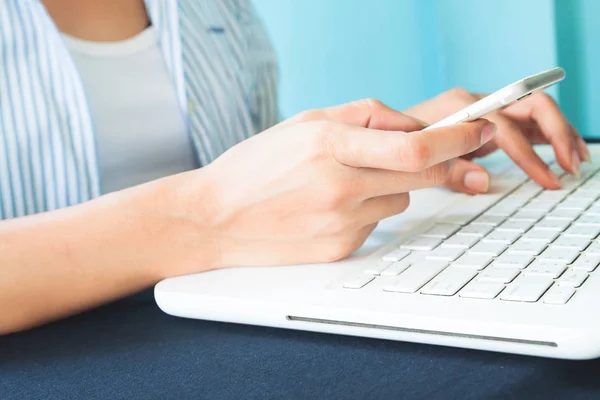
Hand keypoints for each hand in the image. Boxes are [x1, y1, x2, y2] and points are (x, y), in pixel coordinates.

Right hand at [179, 99, 494, 268]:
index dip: (457, 139)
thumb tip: (413, 125)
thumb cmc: (255, 166)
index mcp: (329, 146)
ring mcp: (341, 224)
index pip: (414, 145)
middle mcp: (339, 187)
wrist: (213, 220)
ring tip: (344, 183)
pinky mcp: (341, 250)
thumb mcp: (304, 122)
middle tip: (467, 161)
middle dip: (451, 164)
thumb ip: (363, 116)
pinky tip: (329, 208)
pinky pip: (376, 223)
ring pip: (398, 198)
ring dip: (390, 185)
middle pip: (422, 175)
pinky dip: (366, 210)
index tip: (479, 131)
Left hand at [404, 88, 589, 193]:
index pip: (505, 127)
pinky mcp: (489, 118)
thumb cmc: (401, 144)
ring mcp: (485, 107)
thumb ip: (449, 172)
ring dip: (560, 133)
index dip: (528, 156)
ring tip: (576, 160)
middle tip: (570, 165)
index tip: (547, 180)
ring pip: (535, 110)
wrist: (387, 132)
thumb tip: (483, 183)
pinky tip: (562, 153)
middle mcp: (476, 101)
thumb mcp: (420, 162)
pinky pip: (527, 122)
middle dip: (557, 134)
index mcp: (459, 107)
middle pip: (531, 106)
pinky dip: (548, 136)